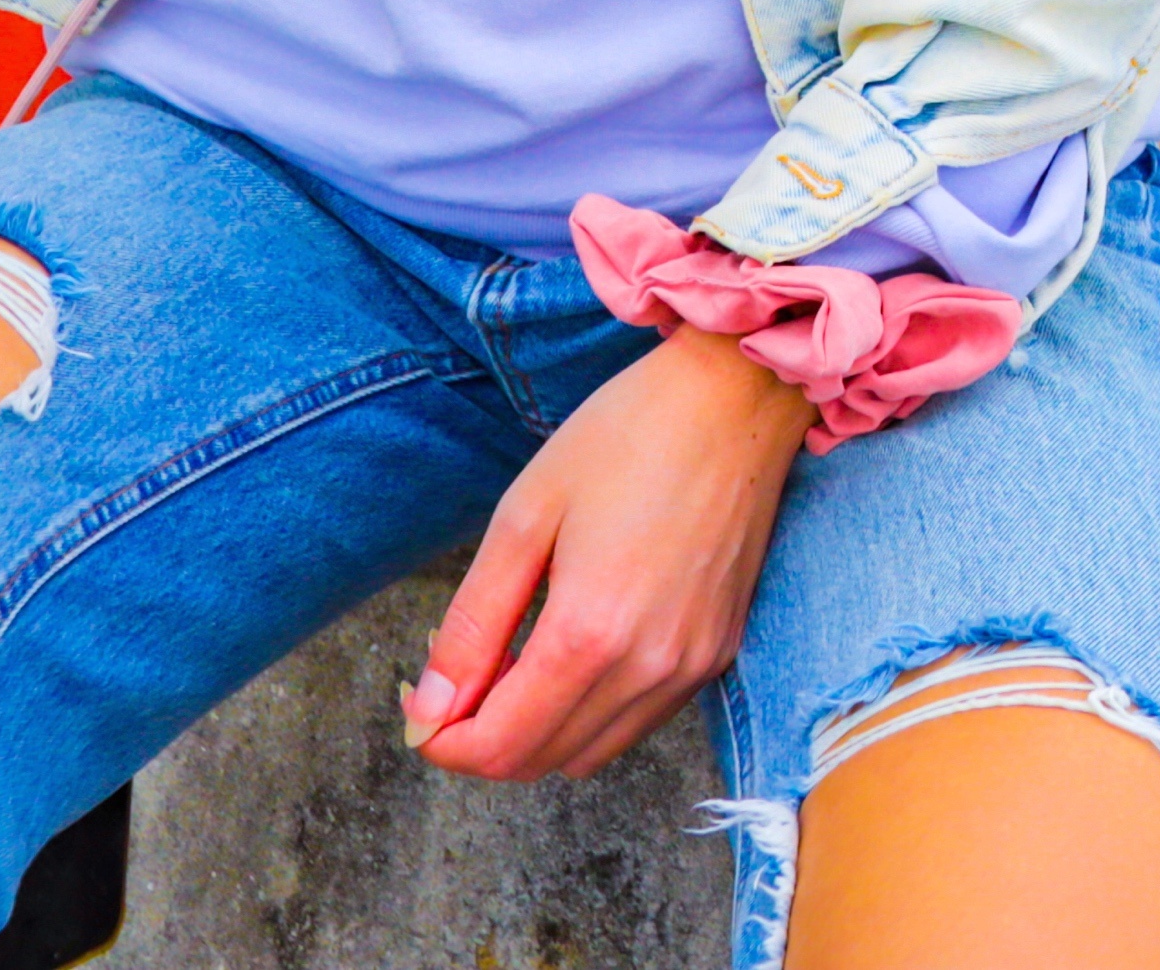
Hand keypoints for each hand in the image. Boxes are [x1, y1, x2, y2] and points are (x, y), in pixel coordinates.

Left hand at [404, 331, 811, 779]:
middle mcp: (648, 670)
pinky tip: (574, 649)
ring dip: (538, 730)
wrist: (739, 399)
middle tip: (459, 673)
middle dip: (483, 737)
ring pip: (590, 753)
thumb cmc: (628, 437)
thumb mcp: (525, 516)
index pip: (500, 747)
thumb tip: (431, 709)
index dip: (443, 741)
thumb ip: (474, 624)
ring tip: (515, 657)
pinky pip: (638, 721)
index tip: (420, 703)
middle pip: (541, 761)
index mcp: (591, 634)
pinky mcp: (717, 654)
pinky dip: (591, 713)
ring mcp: (691, 668)